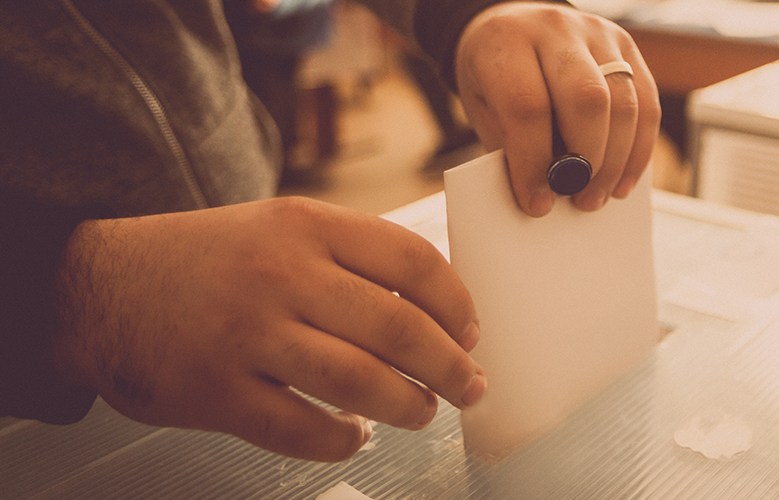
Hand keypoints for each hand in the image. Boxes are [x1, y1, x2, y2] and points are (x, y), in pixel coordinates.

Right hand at [51, 197, 484, 461]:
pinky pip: (302, 430)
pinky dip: (340, 440)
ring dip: (408, 406)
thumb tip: (431, 309)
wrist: (97, 286)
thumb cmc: (206, 261)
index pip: (410, 259)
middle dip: (449, 365)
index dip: (455, 303)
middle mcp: (281, 275)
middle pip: (397, 326)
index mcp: (305, 226)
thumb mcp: (277, 228)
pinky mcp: (217, 391)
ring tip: (423, 412)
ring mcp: (248, 334)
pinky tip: (352, 436)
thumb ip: (347, 257)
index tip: (471, 331)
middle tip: (469, 386)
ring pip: (359, 381)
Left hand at [455, 2, 660, 216]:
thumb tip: (546, 195)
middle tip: (577, 198)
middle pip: (586, 99)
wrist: (512, 26)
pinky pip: (646, 103)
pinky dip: (638, 150)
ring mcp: (597, 33)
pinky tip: (622, 180)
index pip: (528, 105)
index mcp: (506, 41)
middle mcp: (555, 28)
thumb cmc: (495, 75)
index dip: (534, 162)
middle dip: (586, 160)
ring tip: (597, 196)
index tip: (537, 202)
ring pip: (624, 103)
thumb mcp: (484, 107)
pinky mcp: (626, 46)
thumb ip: (511, 145)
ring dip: (615, 162)